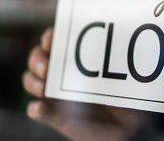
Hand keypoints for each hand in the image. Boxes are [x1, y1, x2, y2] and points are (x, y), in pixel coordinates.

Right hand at [22, 27, 147, 140]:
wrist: (124, 126)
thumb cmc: (126, 95)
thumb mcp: (124, 75)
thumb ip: (120, 64)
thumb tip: (131, 46)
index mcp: (76, 58)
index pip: (56, 40)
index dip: (50, 37)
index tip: (52, 41)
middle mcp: (61, 73)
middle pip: (37, 58)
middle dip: (36, 59)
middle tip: (47, 67)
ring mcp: (55, 93)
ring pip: (31, 81)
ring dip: (33, 82)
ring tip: (44, 89)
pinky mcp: (54, 115)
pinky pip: (36, 110)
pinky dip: (36, 108)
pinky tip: (42, 107)